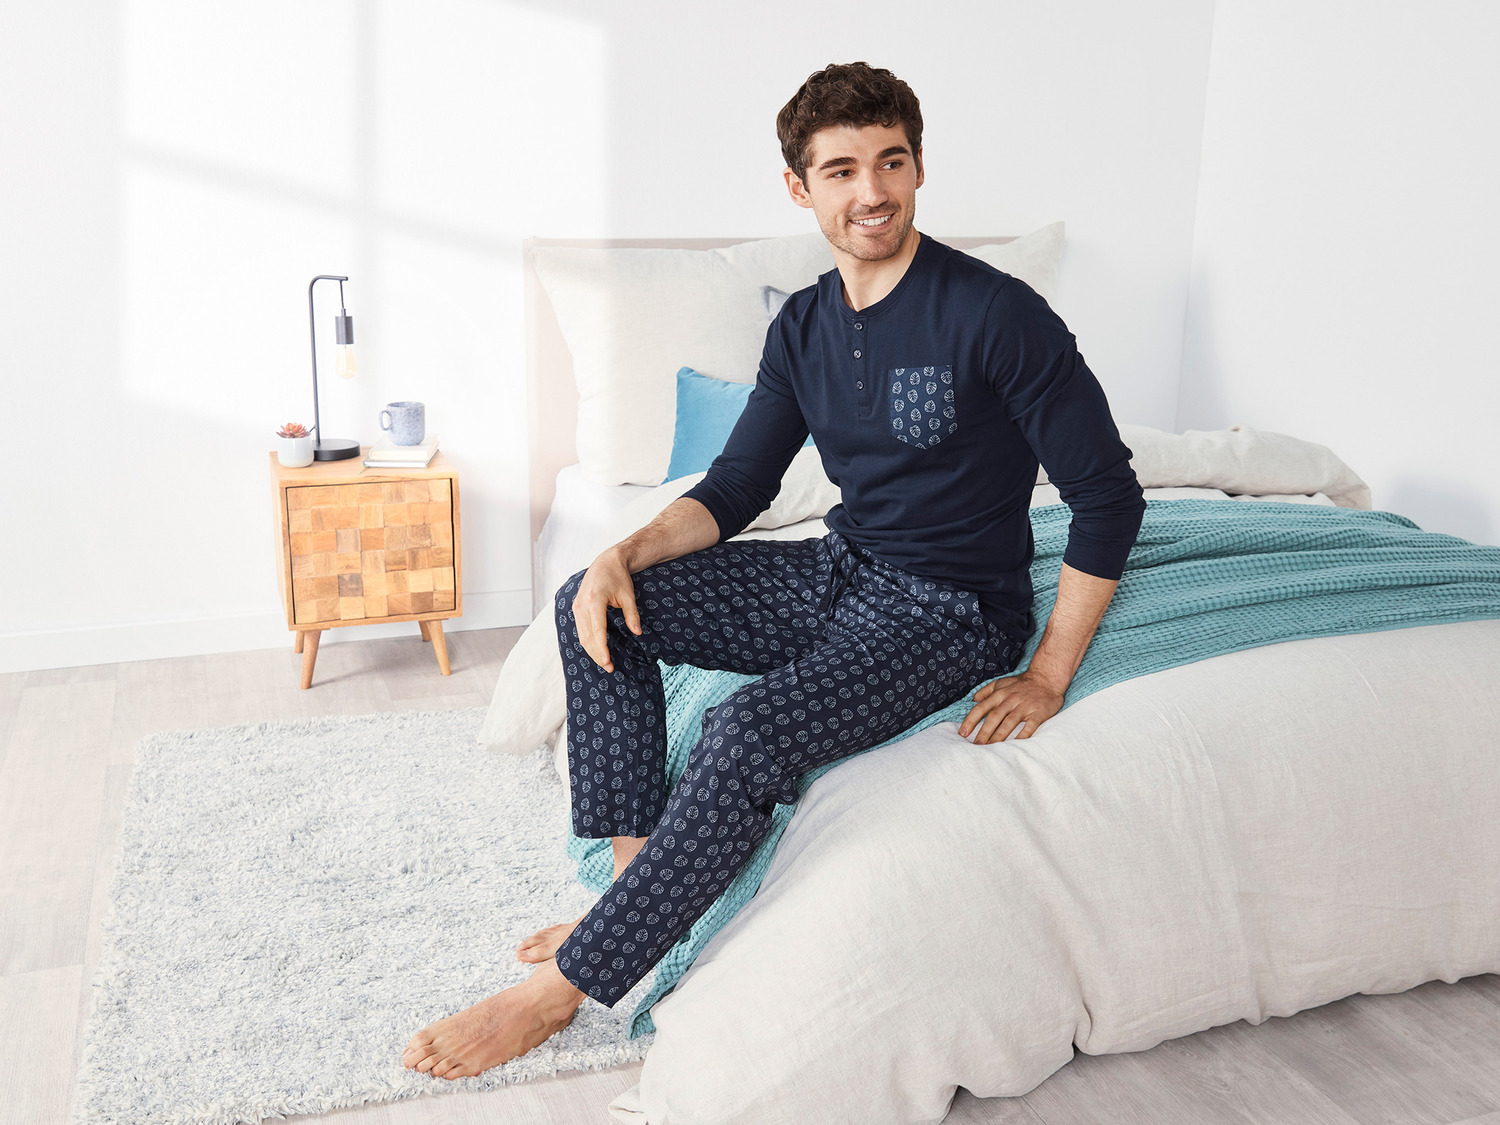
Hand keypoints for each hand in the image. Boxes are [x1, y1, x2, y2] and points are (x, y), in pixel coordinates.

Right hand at [572, 548, 641, 672]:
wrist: (606, 561)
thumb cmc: (619, 577)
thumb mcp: (628, 595)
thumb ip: (632, 615)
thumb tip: (638, 633)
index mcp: (594, 601)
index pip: (597, 631)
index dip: (601, 649)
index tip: (607, 662)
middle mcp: (582, 605)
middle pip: (587, 637)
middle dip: (597, 654)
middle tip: (610, 668)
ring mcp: (576, 606)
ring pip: (581, 635)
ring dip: (591, 651)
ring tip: (605, 662)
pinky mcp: (576, 607)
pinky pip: (580, 629)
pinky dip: (587, 642)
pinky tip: (597, 650)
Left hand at [957, 669, 1064, 743]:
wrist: (1047, 678)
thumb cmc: (1021, 683)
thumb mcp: (1001, 683)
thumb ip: (985, 691)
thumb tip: (972, 701)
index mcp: (999, 694)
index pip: (981, 708)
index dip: (970, 721)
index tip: (963, 733)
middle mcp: (1010, 700)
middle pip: (994, 718)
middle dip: (983, 733)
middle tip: (975, 746)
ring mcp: (1024, 707)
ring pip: (1009, 723)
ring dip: (999, 736)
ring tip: (991, 749)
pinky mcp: (1038, 713)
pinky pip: (1030, 726)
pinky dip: (1023, 736)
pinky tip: (1015, 745)